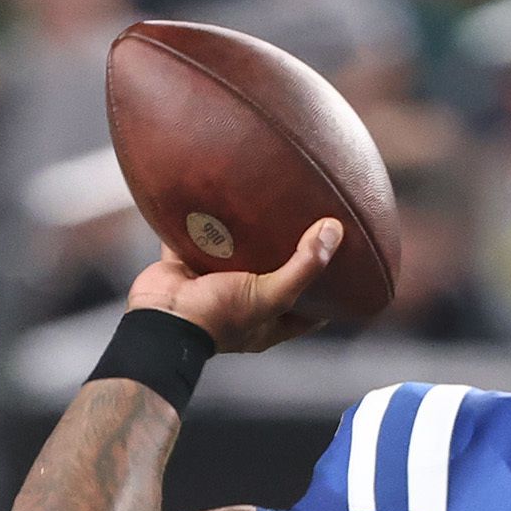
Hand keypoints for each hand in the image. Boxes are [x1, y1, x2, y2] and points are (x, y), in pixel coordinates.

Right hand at [125, 219, 341, 353]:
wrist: (159, 319)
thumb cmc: (216, 318)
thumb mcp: (270, 296)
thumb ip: (303, 266)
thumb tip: (335, 230)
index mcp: (268, 321)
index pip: (311, 311)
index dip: (332, 294)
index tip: (352, 269)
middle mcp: (244, 302)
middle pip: (276, 275)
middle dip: (293, 254)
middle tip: (316, 223)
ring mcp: (214, 282)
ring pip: (238, 252)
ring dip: (251, 232)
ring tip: (272, 200)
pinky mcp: (187, 261)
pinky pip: (199, 232)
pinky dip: (208, 214)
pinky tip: (222, 189)